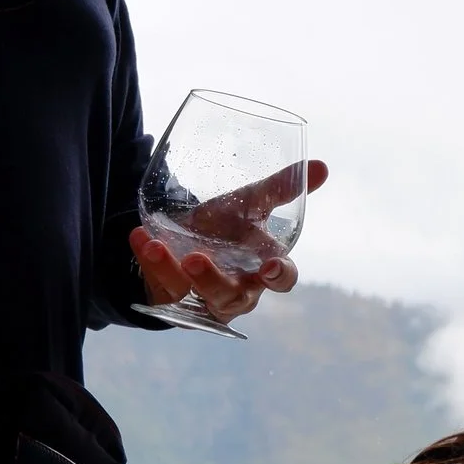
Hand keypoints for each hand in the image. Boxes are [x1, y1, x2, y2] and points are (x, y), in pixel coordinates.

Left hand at [131, 160, 330, 323]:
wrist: (185, 237)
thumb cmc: (228, 225)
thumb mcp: (252, 203)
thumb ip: (282, 188)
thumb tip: (322, 166)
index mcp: (262, 267)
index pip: (281, 279)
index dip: (278, 276)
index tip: (270, 266)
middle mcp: (237, 289)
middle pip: (232, 295)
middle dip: (213, 280)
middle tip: (195, 260)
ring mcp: (201, 297)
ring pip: (192, 296)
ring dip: (173, 272)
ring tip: (157, 246)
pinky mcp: (172, 297)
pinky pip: (160, 285)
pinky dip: (149, 261)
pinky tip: (140, 236)